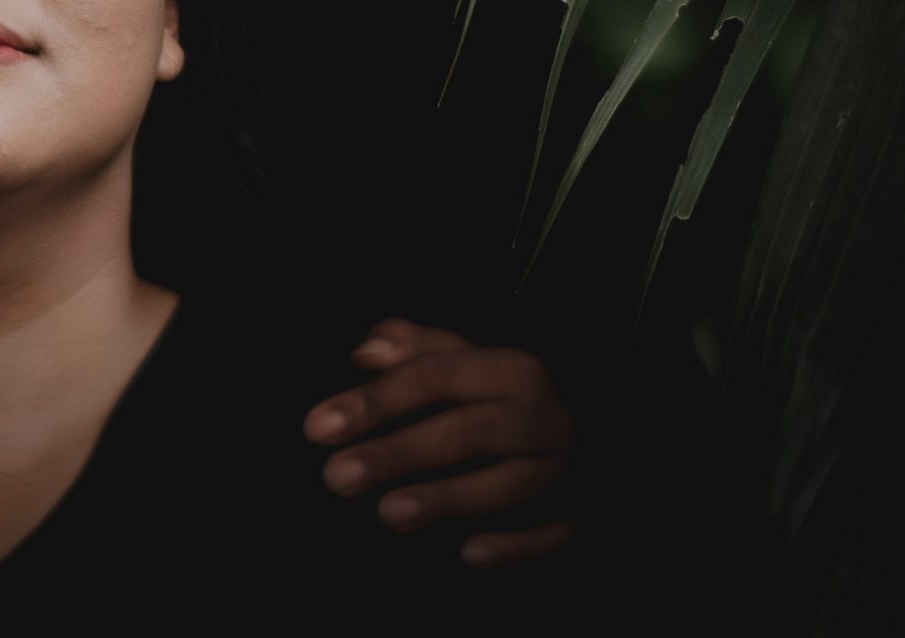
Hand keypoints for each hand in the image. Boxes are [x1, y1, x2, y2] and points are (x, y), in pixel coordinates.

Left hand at [303, 319, 574, 567]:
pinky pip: (550, 533)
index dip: (376, 400)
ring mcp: (561, 467)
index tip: (316, 427)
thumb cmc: (503, 395)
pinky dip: (512, 545)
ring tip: (388, 513)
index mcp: (510, 368)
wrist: (587, 432)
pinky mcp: (576, 512)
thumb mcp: (466, 360)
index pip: (435, 376)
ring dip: (448, 499)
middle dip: (399, 453)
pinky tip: (466, 554)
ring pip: (507, 484)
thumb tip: (365, 350)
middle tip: (337, 476)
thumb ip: (415, 349)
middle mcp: (541, 415)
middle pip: (467, 432)